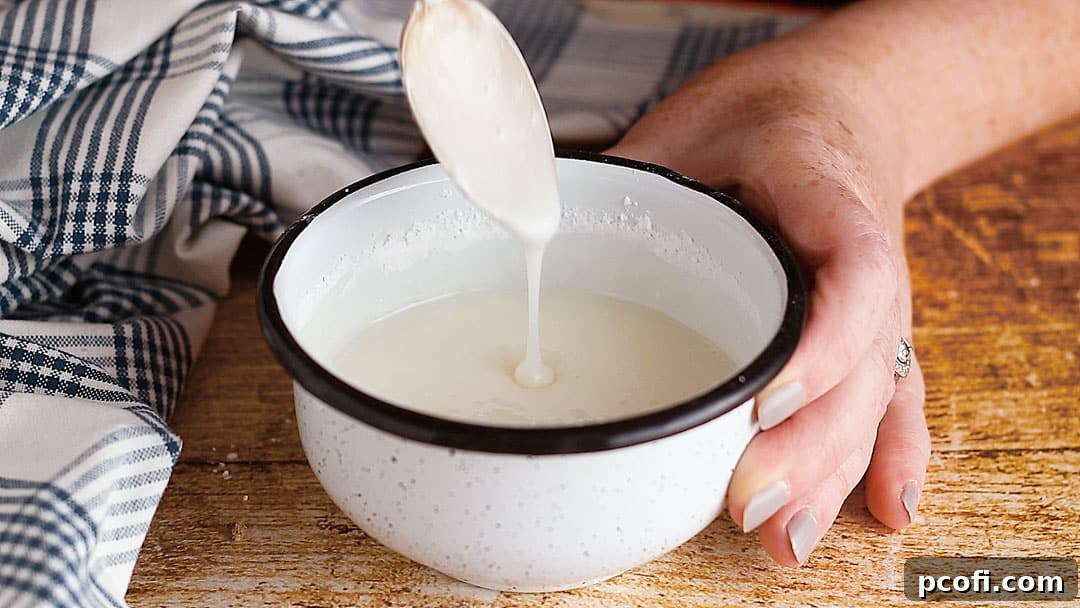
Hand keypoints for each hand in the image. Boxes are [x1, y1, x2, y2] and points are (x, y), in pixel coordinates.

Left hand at [606, 64, 929, 565]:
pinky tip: (884, 510)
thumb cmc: (760, 117)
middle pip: (862, 367)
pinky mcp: (870, 335)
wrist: (835, 109)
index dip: (823, 346)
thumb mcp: (689, 127)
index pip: (853, 275)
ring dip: (833, 475)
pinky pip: (892, 400)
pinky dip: (889, 458)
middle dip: (808, 447)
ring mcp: (877, 306)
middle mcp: (867, 262)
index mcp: (828, 195)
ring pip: (872, 399)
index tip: (768, 401)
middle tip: (745, 502)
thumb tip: (545, 241)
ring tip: (786, 540)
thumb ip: (635, 181)